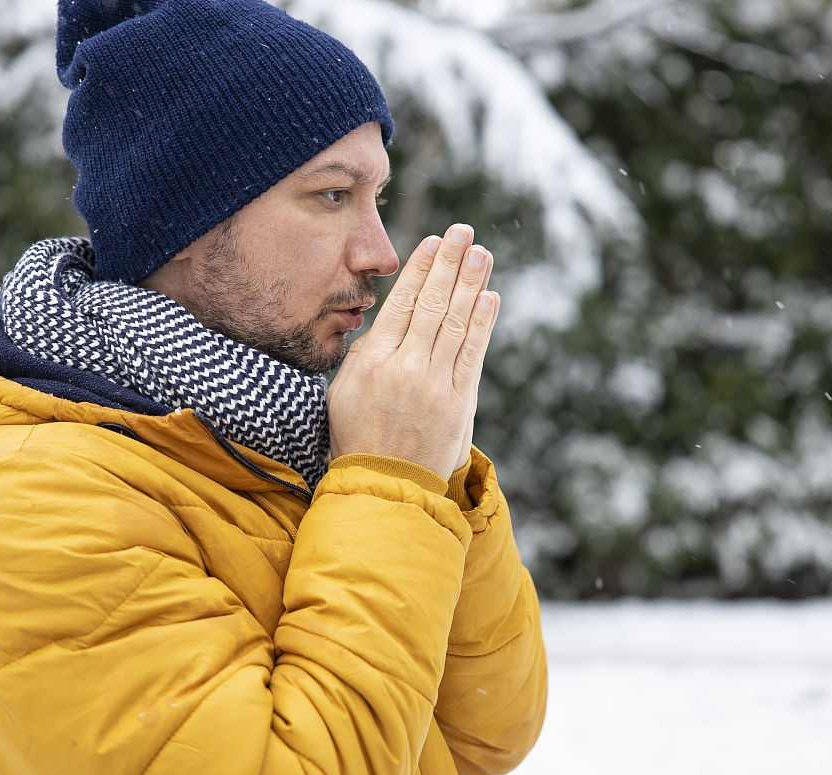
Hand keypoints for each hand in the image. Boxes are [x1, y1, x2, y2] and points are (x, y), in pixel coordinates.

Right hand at [328, 223, 499, 478]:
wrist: (383, 486)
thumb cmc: (356, 437)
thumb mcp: (342, 391)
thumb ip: (365, 355)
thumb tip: (387, 324)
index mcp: (372, 361)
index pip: (402, 303)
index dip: (420, 269)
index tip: (433, 242)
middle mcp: (405, 367)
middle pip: (432, 304)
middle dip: (450, 263)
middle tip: (463, 231)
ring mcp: (434, 384)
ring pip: (456, 323)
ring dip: (471, 284)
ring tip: (481, 253)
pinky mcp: (458, 403)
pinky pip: (472, 354)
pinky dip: (482, 324)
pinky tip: (489, 297)